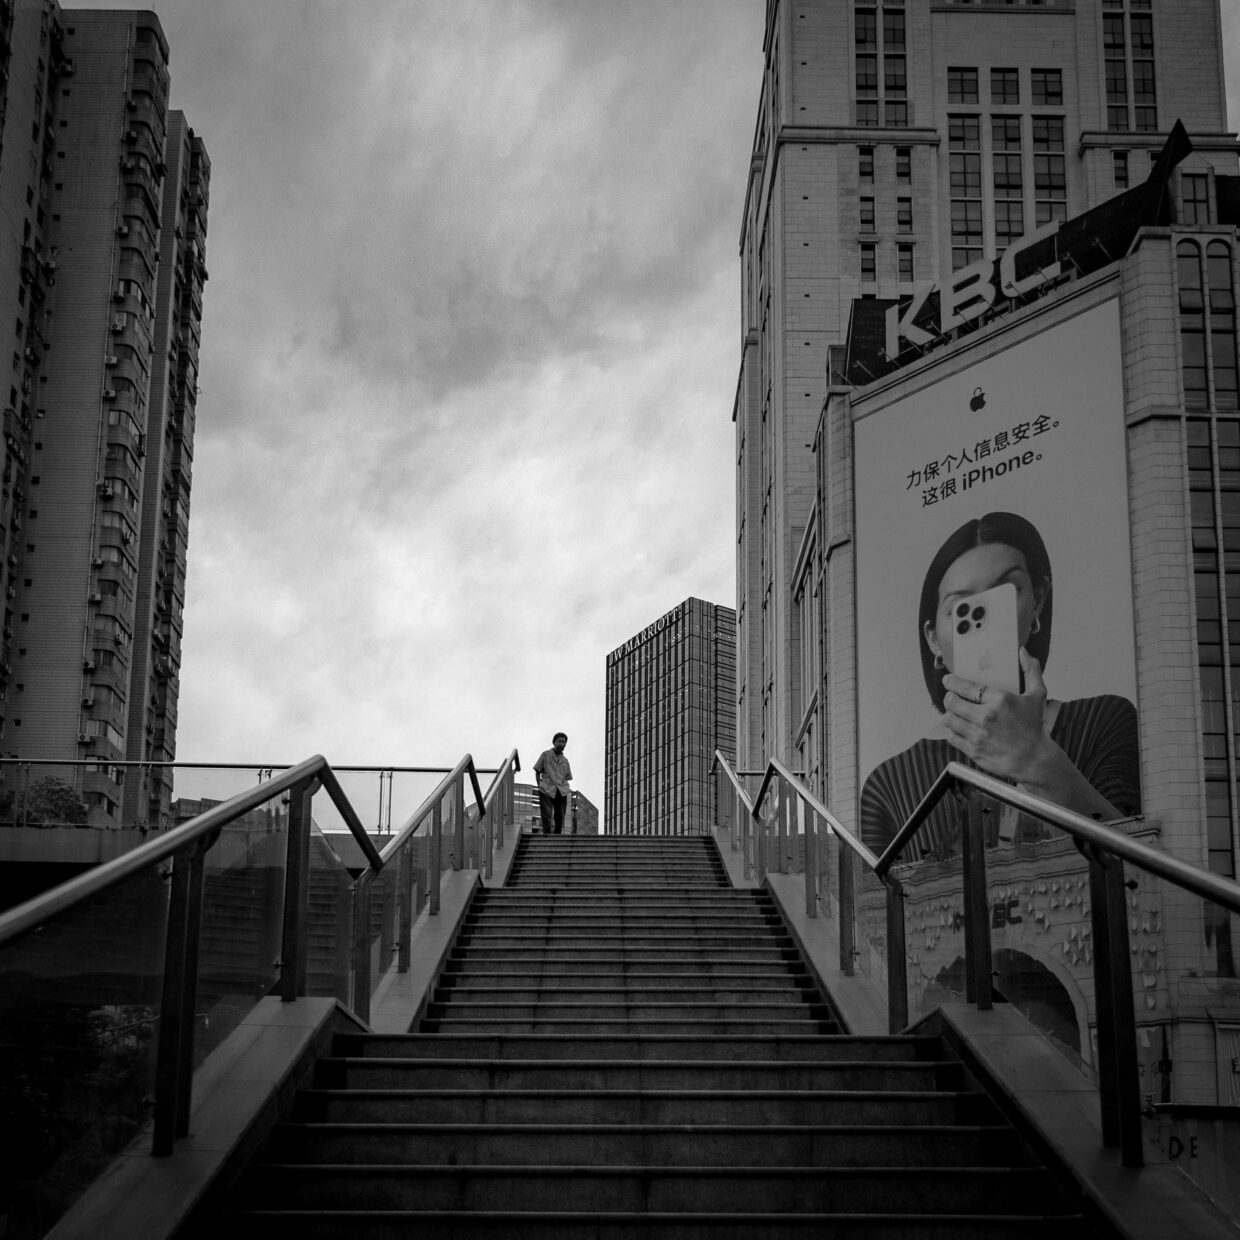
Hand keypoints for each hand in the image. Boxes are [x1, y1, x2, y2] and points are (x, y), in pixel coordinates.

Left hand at [941, 649, 1049, 781]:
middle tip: (952, 697)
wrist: (1035, 760)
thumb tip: (1022, 651)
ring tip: (956, 713)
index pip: (965, 686)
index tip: (948, 680)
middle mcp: (986, 717)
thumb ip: (1031, 670)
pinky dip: (953, 731)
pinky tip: (960, 728)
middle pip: (951, 702)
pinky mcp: (973, 750)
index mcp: (999, 700)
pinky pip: (951, 737)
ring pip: (949, 719)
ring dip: (950, 714)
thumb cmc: (1035, 727)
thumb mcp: (1038, 695)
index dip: (951, 682)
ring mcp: (978, 735)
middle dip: (949, 697)